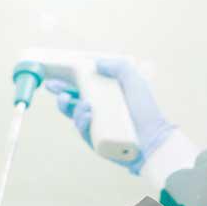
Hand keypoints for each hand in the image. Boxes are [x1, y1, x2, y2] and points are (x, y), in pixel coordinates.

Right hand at [44, 58, 173, 174]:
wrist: (154, 138)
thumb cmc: (146, 109)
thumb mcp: (135, 80)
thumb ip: (118, 66)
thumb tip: (96, 63)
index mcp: (106, 97)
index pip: (82, 87)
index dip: (67, 82)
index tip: (54, 75)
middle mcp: (100, 112)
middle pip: (73, 102)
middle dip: (60, 93)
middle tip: (52, 87)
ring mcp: (97, 127)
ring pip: (75, 116)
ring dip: (71, 107)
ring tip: (84, 105)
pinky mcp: (96, 142)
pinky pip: (83, 131)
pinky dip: (81, 122)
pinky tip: (88, 115)